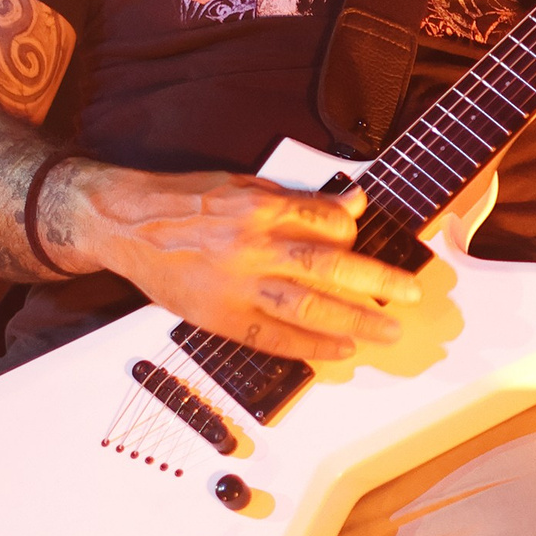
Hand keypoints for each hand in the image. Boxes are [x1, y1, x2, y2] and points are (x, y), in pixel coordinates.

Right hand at [45, 164, 424, 360]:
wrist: (126, 225)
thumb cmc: (185, 202)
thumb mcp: (243, 185)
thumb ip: (298, 200)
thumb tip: (351, 204)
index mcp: (260, 206)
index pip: (326, 223)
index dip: (351, 234)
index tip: (362, 240)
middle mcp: (252, 246)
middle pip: (328, 266)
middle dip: (376, 281)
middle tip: (410, 295)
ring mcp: (237, 285)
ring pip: (308, 306)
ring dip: (354, 321)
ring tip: (387, 331)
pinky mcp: (221, 317)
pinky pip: (273, 338)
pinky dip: (309, 347)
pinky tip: (339, 350)